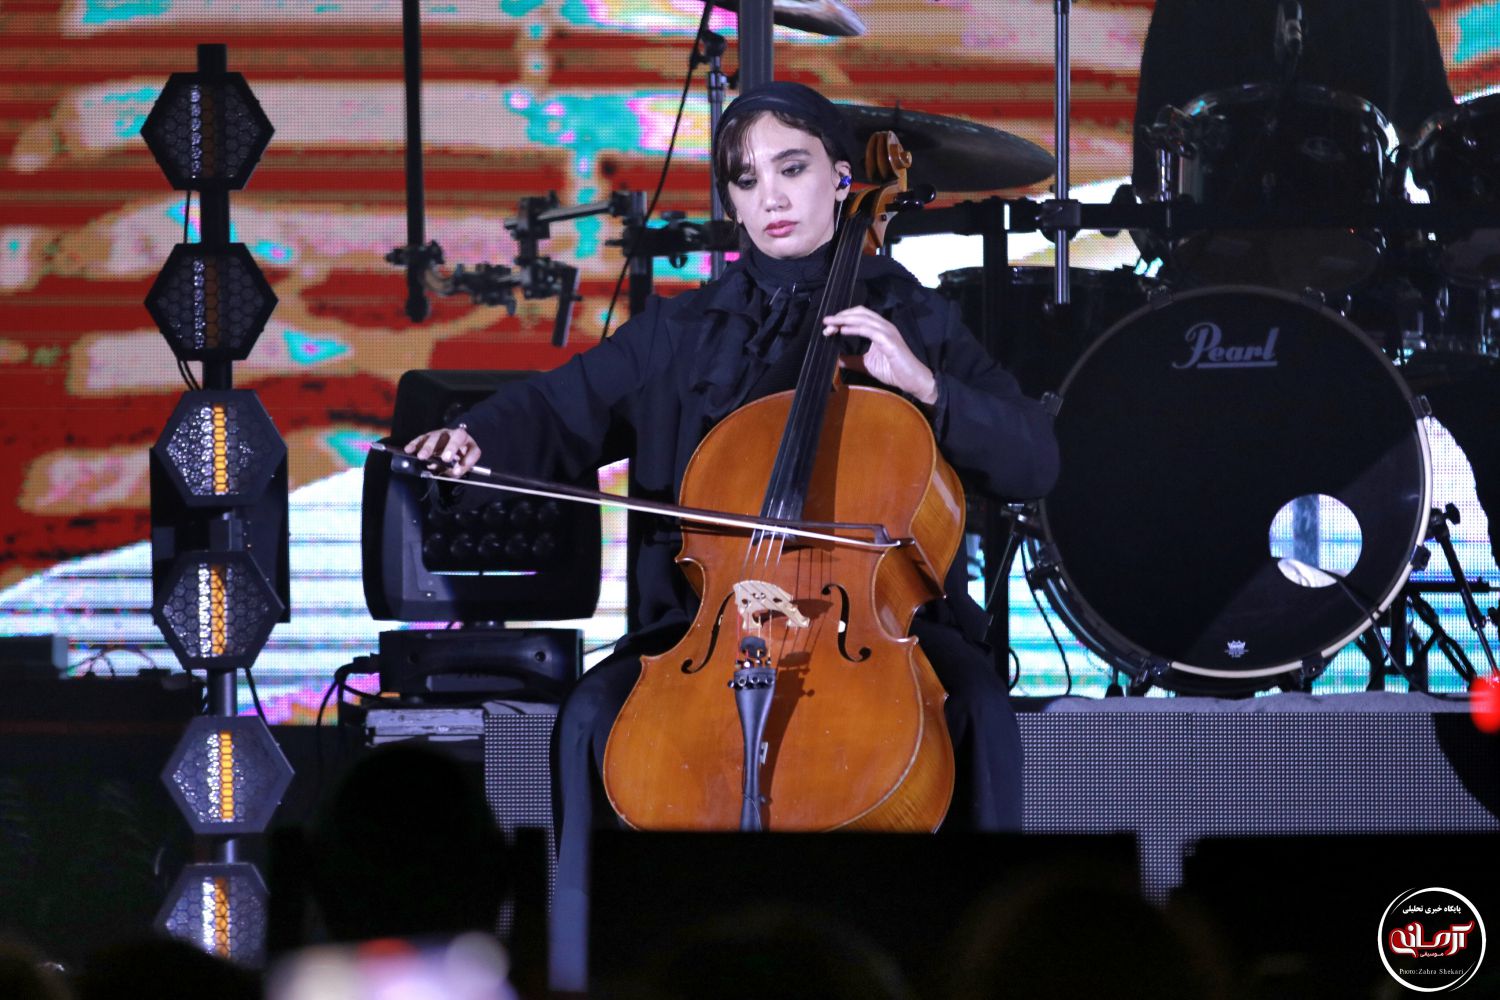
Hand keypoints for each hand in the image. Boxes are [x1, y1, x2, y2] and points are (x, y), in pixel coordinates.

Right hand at [404, 426, 481, 476]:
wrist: (448, 450)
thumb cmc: (456, 460)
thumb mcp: (459, 468)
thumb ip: (459, 470)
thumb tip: (454, 471)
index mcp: (469, 444)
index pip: (473, 450)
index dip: (468, 460)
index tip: (459, 470)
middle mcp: (457, 436)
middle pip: (457, 437)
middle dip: (451, 448)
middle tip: (445, 459)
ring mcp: (443, 434)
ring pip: (437, 437)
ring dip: (429, 447)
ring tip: (422, 456)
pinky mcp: (429, 435)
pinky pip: (422, 438)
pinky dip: (415, 444)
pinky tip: (409, 450)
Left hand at [822, 306, 937, 404]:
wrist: (913, 380)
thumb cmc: (894, 371)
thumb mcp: (866, 364)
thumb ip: (852, 360)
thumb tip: (835, 359)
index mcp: (879, 329)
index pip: (859, 316)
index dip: (843, 318)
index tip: (828, 326)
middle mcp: (884, 326)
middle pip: (860, 312)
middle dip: (841, 316)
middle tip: (826, 322)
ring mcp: (887, 332)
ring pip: (863, 319)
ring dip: (845, 320)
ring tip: (830, 324)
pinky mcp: (889, 341)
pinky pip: (869, 330)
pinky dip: (855, 329)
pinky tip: (843, 330)